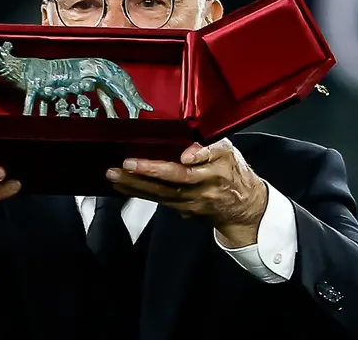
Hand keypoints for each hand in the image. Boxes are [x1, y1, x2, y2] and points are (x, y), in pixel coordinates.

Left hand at [106, 138, 267, 247]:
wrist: (244, 207)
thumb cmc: (232, 172)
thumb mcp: (229, 153)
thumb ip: (210, 148)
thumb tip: (188, 151)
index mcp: (219, 166)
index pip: (211, 157)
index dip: (198, 155)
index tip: (185, 154)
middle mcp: (206, 185)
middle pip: (178, 178)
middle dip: (150, 171)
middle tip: (127, 163)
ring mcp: (193, 200)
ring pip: (162, 192)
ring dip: (135, 184)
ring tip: (114, 175)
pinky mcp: (183, 208)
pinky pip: (158, 200)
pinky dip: (137, 193)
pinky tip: (121, 186)